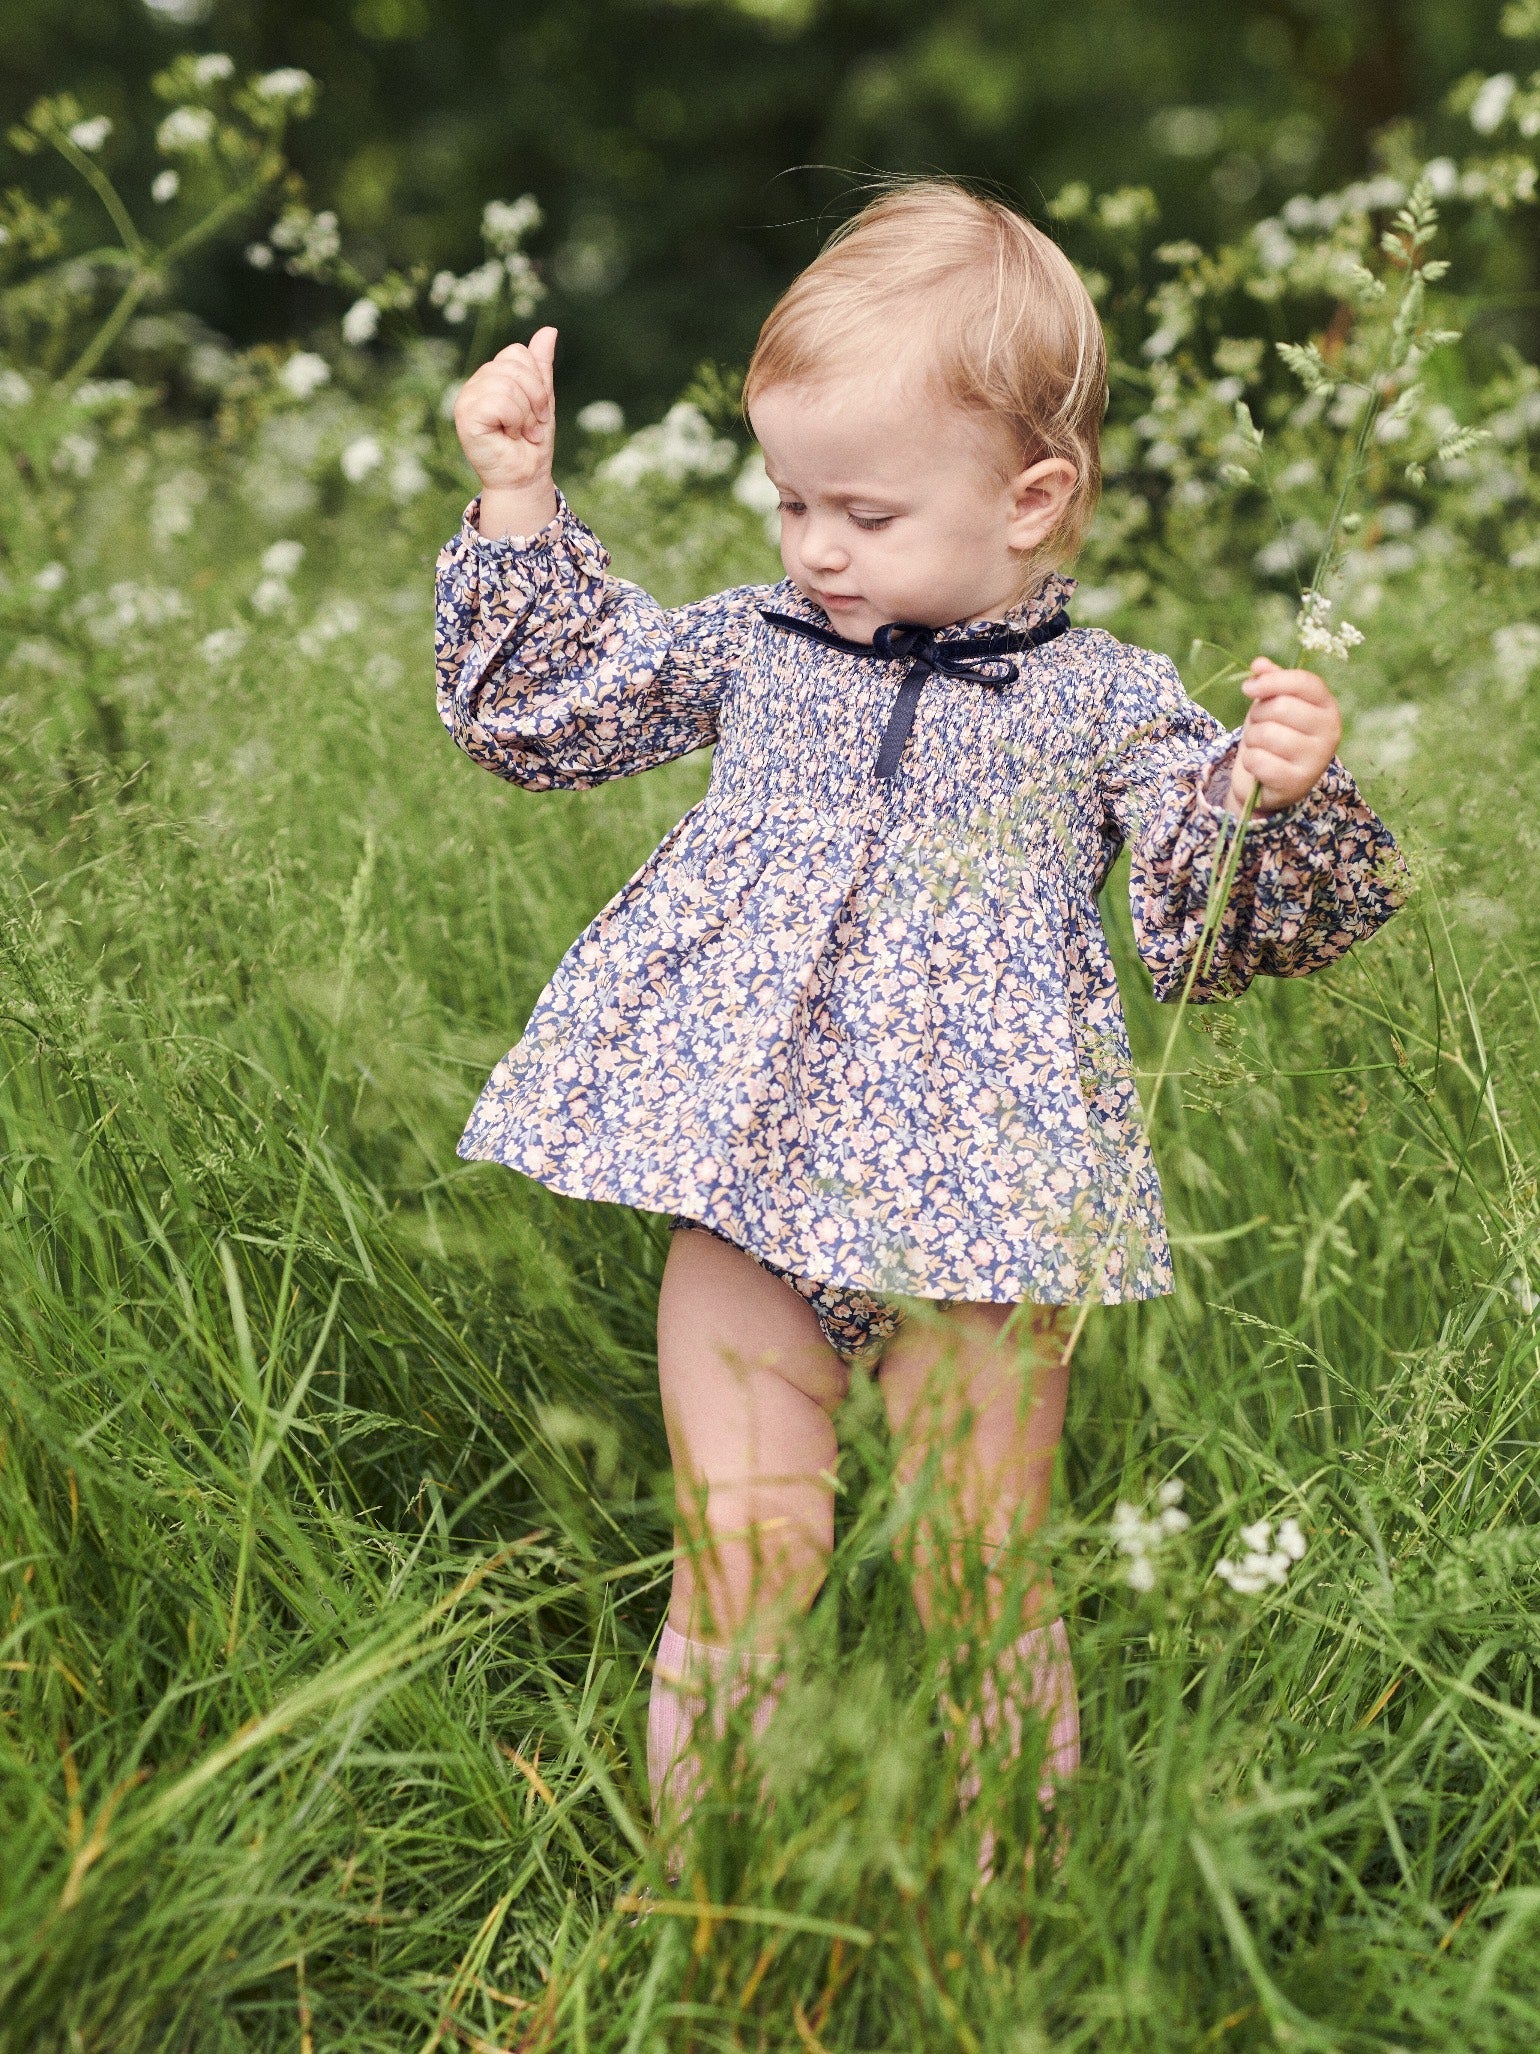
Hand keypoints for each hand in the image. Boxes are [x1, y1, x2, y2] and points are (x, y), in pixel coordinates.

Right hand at [454, 325, 558, 535]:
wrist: (525, 478)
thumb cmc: (531, 444)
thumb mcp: (542, 400)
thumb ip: (541, 367)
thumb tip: (549, 329)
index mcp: (491, 377)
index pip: (517, 353)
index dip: (536, 382)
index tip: (540, 412)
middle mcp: (475, 384)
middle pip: (513, 366)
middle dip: (535, 398)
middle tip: (532, 426)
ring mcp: (467, 398)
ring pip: (507, 384)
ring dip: (526, 414)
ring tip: (521, 433)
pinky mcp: (465, 415)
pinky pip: (499, 401)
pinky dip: (514, 420)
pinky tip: (509, 436)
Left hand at [1227, 656, 1341, 814]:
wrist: (1271, 782)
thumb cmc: (1274, 735)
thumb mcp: (1273, 703)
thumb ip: (1270, 681)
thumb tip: (1259, 664)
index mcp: (1328, 706)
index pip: (1305, 682)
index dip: (1272, 681)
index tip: (1248, 688)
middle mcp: (1330, 732)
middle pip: (1282, 706)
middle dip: (1258, 714)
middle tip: (1259, 724)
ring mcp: (1316, 759)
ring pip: (1267, 734)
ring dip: (1253, 738)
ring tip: (1261, 745)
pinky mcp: (1297, 783)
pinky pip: (1258, 761)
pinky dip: (1250, 761)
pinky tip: (1260, 765)